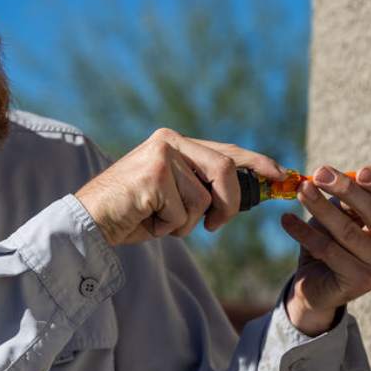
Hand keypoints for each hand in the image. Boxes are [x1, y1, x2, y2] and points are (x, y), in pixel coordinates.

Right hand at [75, 128, 286, 245]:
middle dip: (228, 204)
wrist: (88, 222)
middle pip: (225, 170)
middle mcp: (169, 142)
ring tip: (157, 219)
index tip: (281, 175)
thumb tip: (242, 195)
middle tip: (213, 226)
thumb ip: (200, 187)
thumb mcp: (172, 196)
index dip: (257, 163)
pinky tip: (145, 220)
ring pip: (204, 200)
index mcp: (174, 142)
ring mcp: (161, 156)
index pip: (226, 151)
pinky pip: (183, 213)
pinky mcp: (154, 176)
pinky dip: (168, 228)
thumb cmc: (131, 213)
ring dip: (185, 223)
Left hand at [279, 165, 370, 335]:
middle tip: (319, 174)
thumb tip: (329, 175)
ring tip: (301, 191)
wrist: (318, 281)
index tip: (361, 171)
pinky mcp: (360, 282)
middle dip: (345, 189)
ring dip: (320, 207)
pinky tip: (287, 219)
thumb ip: (347, 196)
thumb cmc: (334, 239)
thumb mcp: (343, 212)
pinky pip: (328, 250)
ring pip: (348, 231)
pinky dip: (304, 233)